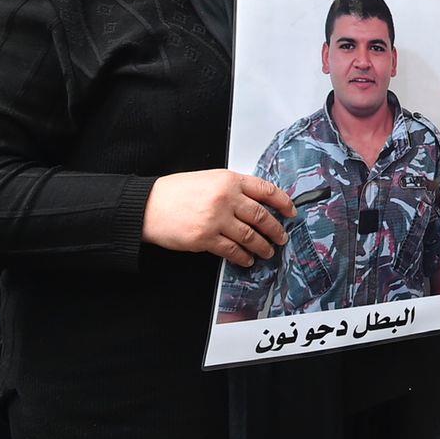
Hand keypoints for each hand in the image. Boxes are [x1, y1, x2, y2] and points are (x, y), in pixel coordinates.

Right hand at [141, 170, 296, 266]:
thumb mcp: (209, 179)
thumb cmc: (176, 192)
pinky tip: (247, 259)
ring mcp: (216, 219)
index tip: (291, 211)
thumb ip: (233, 188)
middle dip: (276, 229)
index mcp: (229, 180)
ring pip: (250, 236)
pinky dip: (243, 257)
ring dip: (262, 246)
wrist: (148, 206)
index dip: (282, 202)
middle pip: (261, 216)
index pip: (266, 190)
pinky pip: (232, 250)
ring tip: (268, 251)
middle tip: (282, 236)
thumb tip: (256, 201)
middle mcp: (226, 198)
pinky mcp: (205, 239)